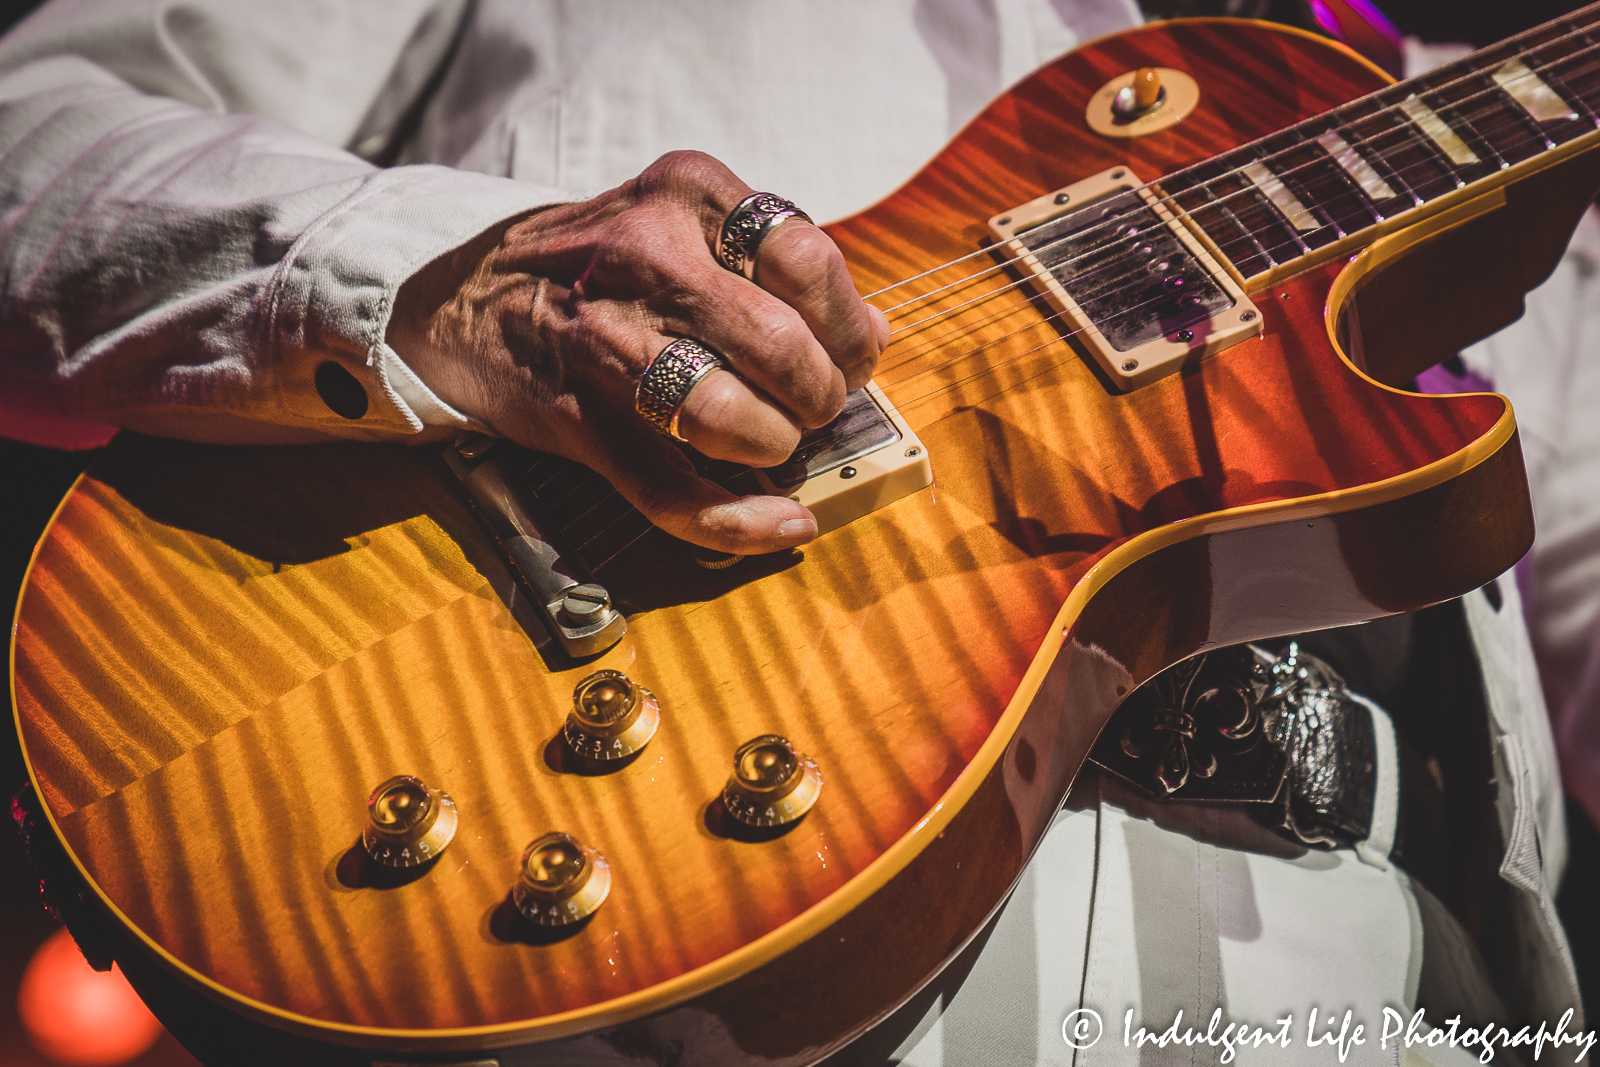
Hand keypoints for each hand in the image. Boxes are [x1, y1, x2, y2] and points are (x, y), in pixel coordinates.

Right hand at [387, 151, 888, 553]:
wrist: (464, 294)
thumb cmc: (606, 265)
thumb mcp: (685, 223)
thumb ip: (778, 268)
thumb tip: (872, 337)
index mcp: (687, 193)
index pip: (806, 259)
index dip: (846, 325)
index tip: (848, 354)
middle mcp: (644, 256)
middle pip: (778, 347)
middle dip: (818, 396)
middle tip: (809, 407)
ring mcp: (603, 340)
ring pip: (725, 417)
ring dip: (775, 446)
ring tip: (772, 443)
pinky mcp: (576, 418)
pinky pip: (670, 489)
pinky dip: (739, 521)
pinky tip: (781, 524)